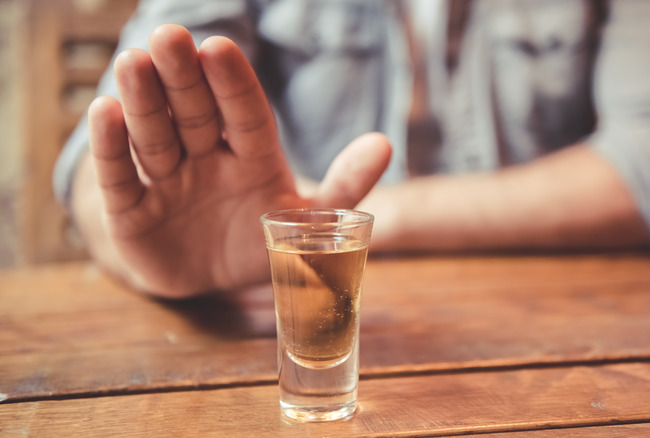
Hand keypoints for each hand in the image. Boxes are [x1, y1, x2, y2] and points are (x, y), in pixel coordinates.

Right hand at [88, 24, 390, 296]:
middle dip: (183, 78)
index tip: (220, 49)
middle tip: (170, 37)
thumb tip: (384, 144)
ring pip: (155, 136)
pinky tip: (104, 111)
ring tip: (133, 63)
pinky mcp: (131, 210)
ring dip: (145, 102)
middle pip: (195, 114)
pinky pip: (120, 176)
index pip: (245, 115)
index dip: (234, 86)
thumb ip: (343, 186)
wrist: (208, 281)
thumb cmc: (258, 240)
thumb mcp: (304, 219)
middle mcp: (207, 158)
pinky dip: (111, 148)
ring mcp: (167, 181)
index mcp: (252, 156)